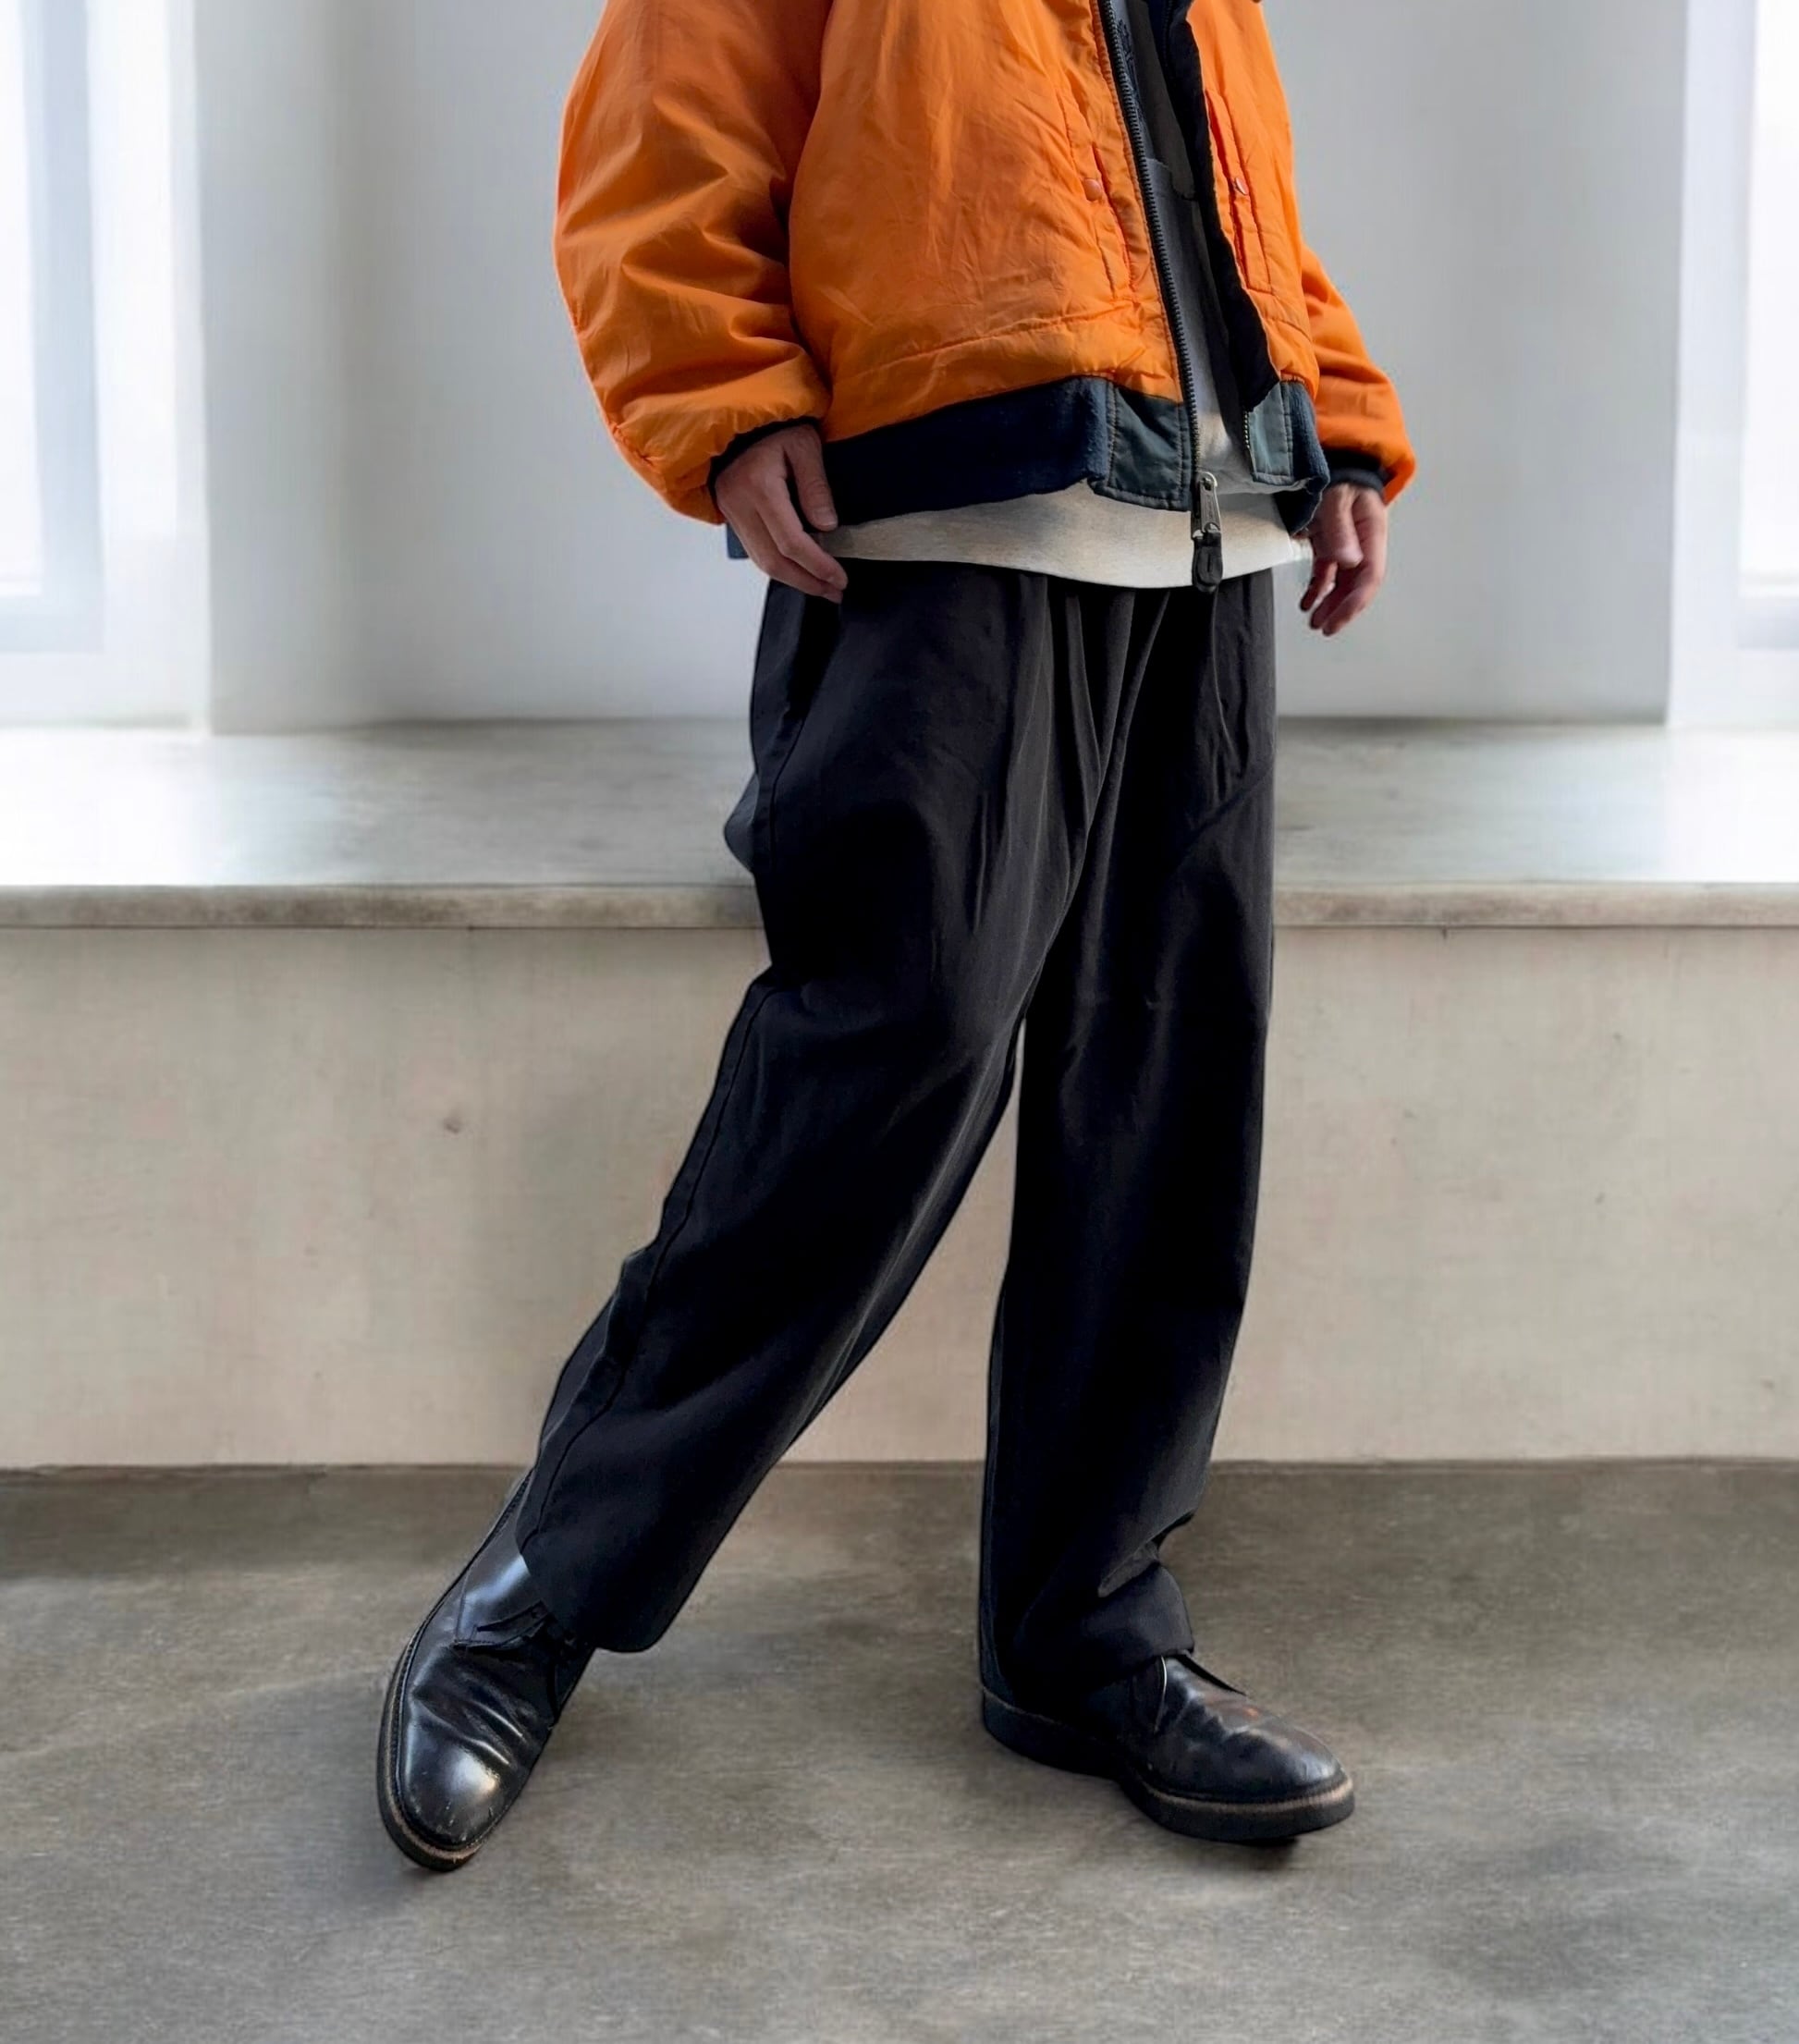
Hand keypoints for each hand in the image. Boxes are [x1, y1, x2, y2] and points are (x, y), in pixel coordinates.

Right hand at [713, 423, 848, 601]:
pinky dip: (779, 566)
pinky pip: (755, 551)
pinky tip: (801, 571)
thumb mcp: (804, 445)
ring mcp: (731, 514)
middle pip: (773, 561)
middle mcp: (740, 505)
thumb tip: (827, 527)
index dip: (817, 566)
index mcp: (760, 487)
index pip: (790, 542)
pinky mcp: (731, 517)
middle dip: (807, 582)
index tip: (839, 578)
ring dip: (794, 580)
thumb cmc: (775, 429)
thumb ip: (815, 486)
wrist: (739, 423)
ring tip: (822, 587)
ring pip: (762, 562)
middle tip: (834, 592)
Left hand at [1299, 481, 1387, 635]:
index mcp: (1372, 533)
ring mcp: (1348, 544)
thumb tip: (1349, 560)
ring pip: (1342, 582)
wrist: (1337, 459)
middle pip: (1357, 585)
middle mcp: (1364, 543)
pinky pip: (1328, 571)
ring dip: (1329, 603)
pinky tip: (1306, 602)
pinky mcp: (1332, 543)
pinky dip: (1317, 588)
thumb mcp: (1337, 498)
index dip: (1355, 602)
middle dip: (1341, 609)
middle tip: (1322, 628)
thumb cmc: (1340, 475)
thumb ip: (1340, 528)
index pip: (1369, 576)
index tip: (1337, 619)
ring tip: (1314, 622)